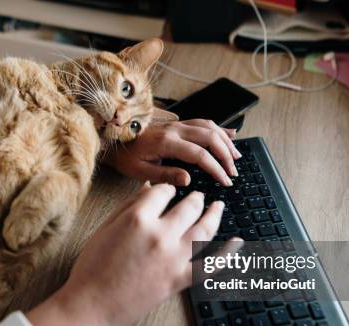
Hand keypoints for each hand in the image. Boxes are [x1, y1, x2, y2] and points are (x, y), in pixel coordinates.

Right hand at [27, 183, 232, 325]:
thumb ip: (129, 205)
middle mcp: (161, 234)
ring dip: (214, 214)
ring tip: (217, 206)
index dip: (166, 189)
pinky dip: (229, 254)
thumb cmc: (92, 267)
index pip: (163, 191)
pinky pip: (212, 266)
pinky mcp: (180, 280)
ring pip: (205, 228)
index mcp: (138, 218)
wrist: (92, 306)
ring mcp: (174, 259)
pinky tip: (238, 242)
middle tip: (196, 197)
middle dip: (194, 198)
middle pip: (189, 206)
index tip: (166, 192)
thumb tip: (149, 188)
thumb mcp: (106, 228)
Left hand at [104, 119, 240, 186]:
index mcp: (167, 142)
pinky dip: (219, 128)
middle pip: (210, 137)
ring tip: (236, 157)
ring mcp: (176, 124)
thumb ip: (165, 175)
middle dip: (226, 155)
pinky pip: (203, 122)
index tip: (225, 181)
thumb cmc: (124, 156)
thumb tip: (188, 180)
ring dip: (225, 141)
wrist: (112, 138)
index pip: (200, 154)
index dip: (216, 168)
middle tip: (233, 172)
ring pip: (209, 127)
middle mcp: (175, 129)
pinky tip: (231, 134)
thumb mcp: (140, 172)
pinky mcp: (176, 123)